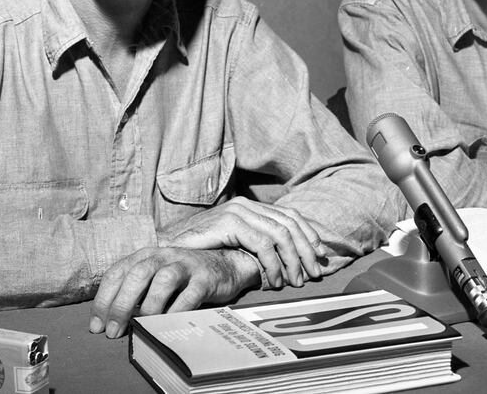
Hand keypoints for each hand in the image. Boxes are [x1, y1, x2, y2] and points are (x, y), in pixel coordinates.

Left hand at [89, 247, 257, 338]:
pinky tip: (166, 325)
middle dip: (121, 304)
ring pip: (163, 280)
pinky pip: (189, 295)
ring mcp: (186, 265)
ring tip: (141, 326)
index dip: (103, 300)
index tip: (96, 326)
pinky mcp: (206, 278)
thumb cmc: (183, 275)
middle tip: (113, 332)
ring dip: (148, 306)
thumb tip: (109, 319)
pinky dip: (176, 311)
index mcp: (147, 255)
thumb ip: (135, 289)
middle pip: (138, 274)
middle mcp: (165, 255)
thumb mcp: (156, 275)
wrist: (225, 264)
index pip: (118, 272)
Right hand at [157, 197, 327, 288]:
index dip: (309, 235)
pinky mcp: (230, 222)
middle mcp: (247, 205)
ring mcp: (239, 211)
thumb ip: (255, 244)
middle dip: (306, 251)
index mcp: (251, 207)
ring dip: (292, 261)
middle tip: (314, 275)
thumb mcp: (232, 244)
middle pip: (290, 224)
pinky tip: (273, 280)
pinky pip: (262, 244)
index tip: (320, 257)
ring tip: (294, 282)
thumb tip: (285, 258)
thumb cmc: (198, 251)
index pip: (290, 216)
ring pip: (280, 234)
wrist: (166, 248)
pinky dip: (273, 264)